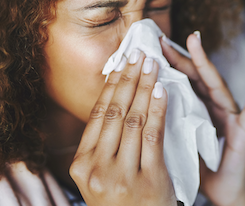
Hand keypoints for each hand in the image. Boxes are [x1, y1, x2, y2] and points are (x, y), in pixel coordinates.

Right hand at [69, 51, 176, 205]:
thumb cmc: (125, 201)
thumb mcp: (103, 176)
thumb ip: (104, 145)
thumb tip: (114, 98)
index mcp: (82, 165)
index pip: (98, 115)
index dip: (111, 85)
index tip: (122, 62)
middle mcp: (97, 169)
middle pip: (114, 112)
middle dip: (128, 79)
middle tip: (139, 54)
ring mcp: (121, 175)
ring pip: (133, 119)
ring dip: (144, 87)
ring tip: (152, 65)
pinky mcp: (148, 179)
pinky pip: (153, 135)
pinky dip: (157, 108)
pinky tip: (162, 90)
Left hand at [161, 33, 244, 205]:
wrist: (222, 191)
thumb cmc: (199, 166)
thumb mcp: (178, 139)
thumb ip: (168, 120)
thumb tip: (139, 104)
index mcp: (197, 107)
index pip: (182, 80)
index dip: (167, 62)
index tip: (150, 44)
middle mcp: (215, 107)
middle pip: (196, 76)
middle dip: (180, 54)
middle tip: (162, 36)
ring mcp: (231, 116)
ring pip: (217, 85)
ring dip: (206, 62)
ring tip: (195, 40)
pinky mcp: (244, 132)